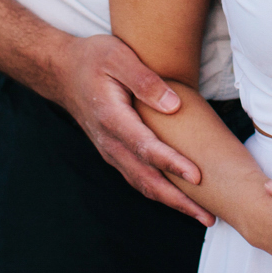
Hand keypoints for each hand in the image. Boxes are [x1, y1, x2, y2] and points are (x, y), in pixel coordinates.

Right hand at [55, 34, 213, 224]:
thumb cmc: (93, 59)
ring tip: (200, 214)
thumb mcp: (118, 57)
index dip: (172, 163)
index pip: (146, 148)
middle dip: (178, 200)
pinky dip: (158, 192)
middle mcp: (110, 142)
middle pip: (146, 178)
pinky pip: (137, 177)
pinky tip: (177, 198)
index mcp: (112, 118)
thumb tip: (173, 106)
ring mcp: (111, 150)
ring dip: (171, 201)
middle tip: (207, 215)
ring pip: (142, 183)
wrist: (63, 71)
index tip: (197, 177)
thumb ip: (145, 80)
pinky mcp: (114, 152)